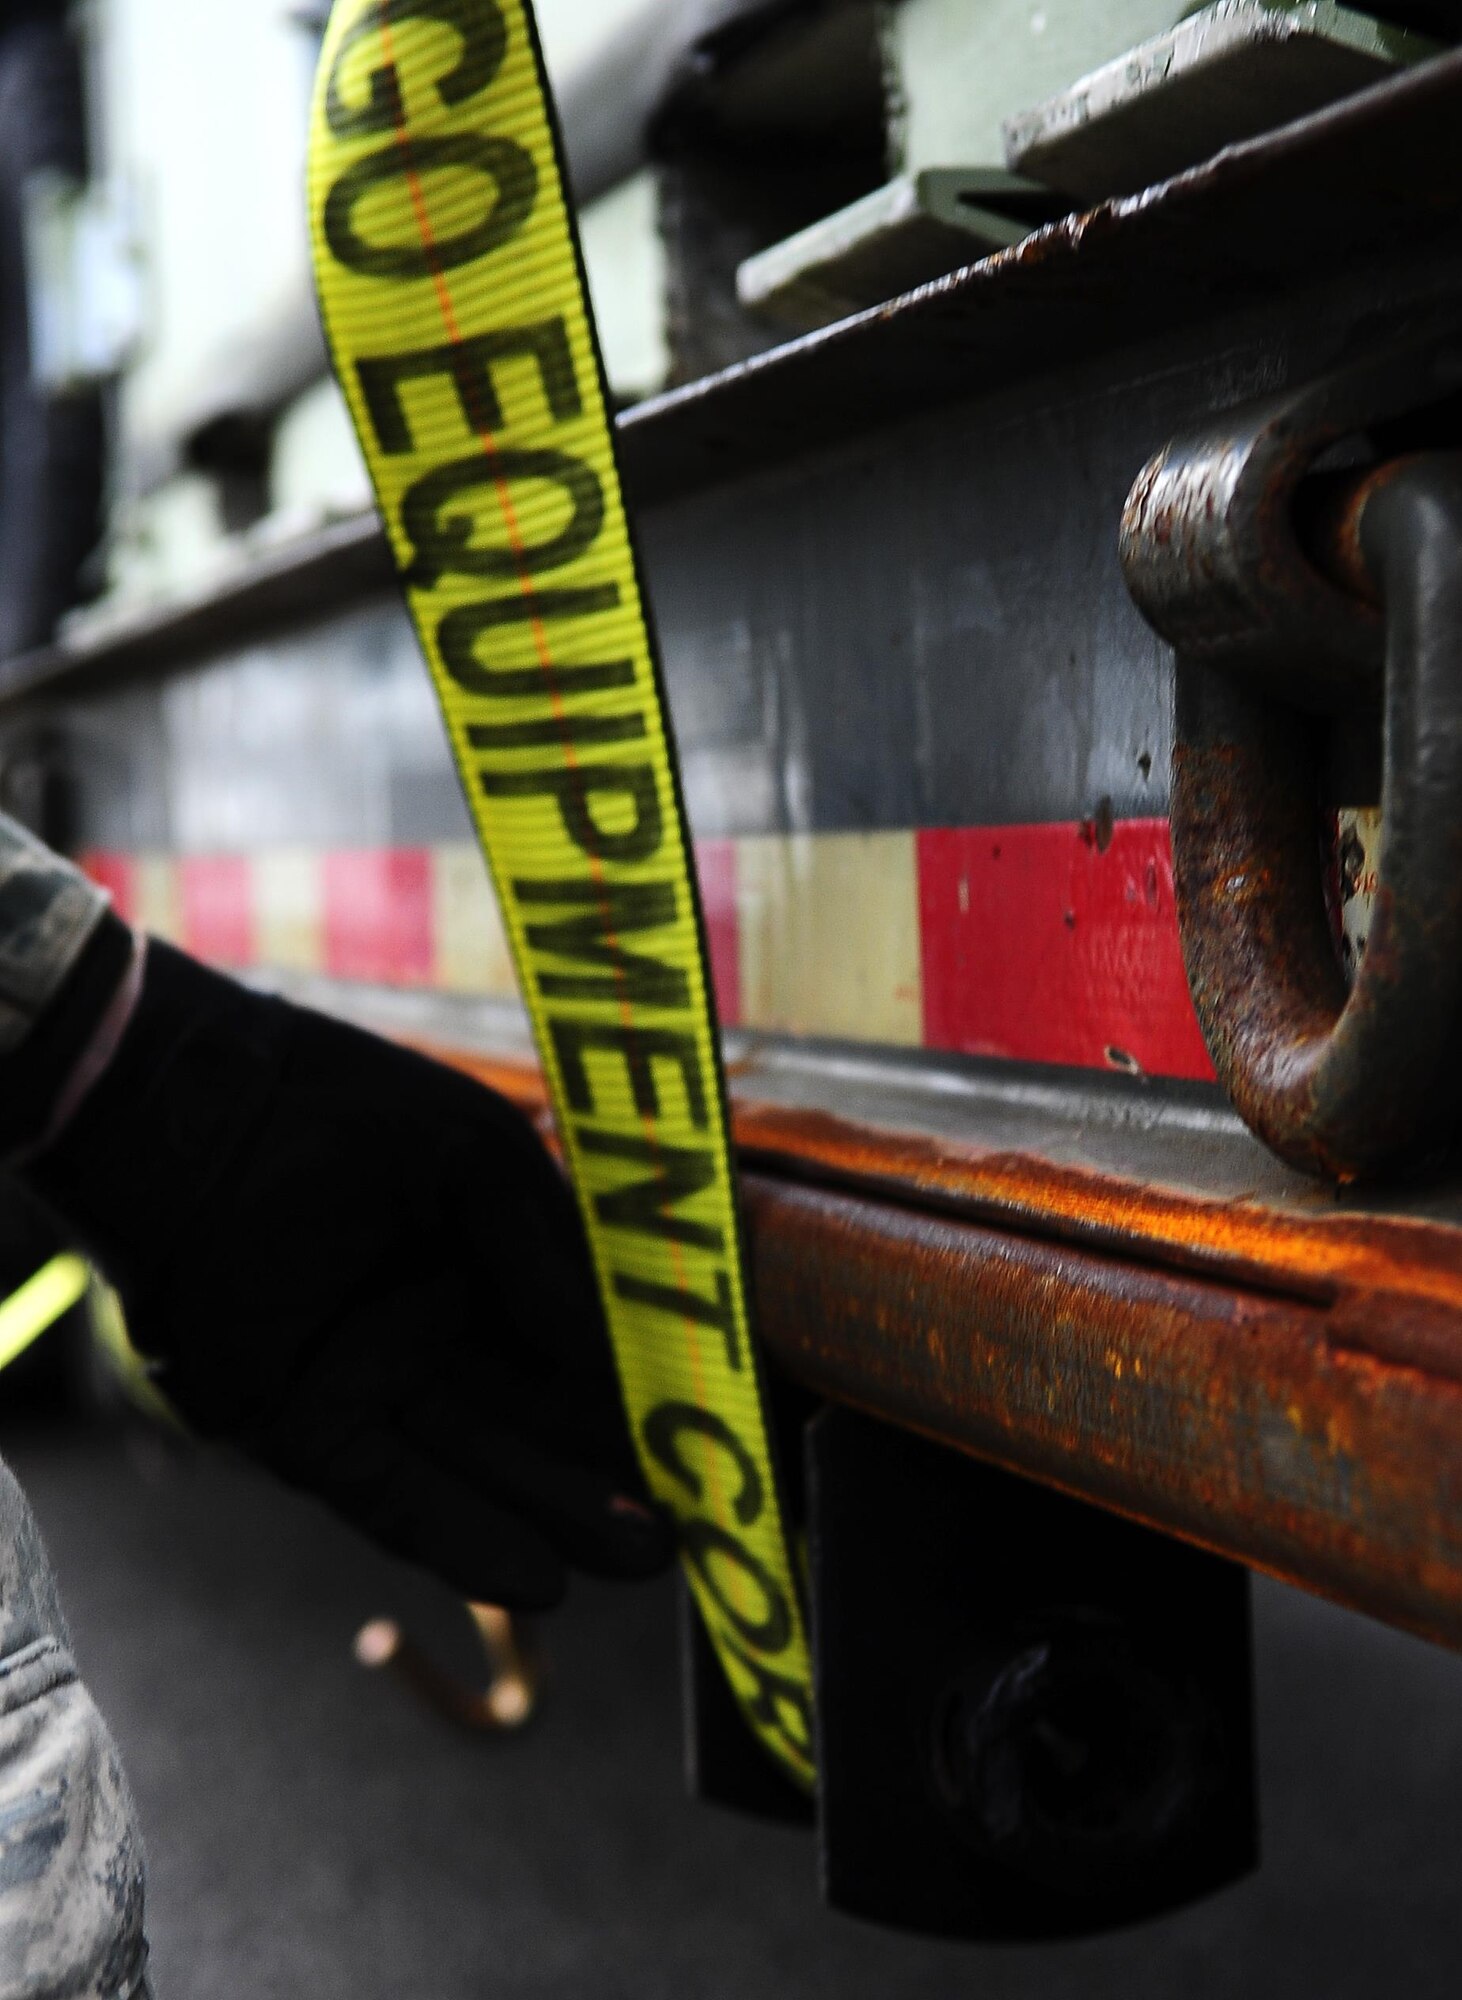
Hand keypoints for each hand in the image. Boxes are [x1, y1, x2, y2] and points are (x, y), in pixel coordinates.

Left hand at [21, 932, 671, 1607]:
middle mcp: (429, 1330)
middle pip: (532, 1419)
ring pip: (476, 1467)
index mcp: (478, 1260)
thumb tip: (608, 1347)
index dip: (635, 1390)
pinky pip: (390, 1493)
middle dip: (609, 1476)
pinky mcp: (297, 1426)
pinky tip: (539, 1576)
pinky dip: (461, 1535)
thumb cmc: (341, 1106)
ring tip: (647, 1559)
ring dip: (556, 1516)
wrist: (194, 1109)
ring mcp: (364, 1382)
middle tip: (692, 1526)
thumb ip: (543, 1251)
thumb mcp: (477, 1159)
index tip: (704, 1434)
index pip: (571, 1341)